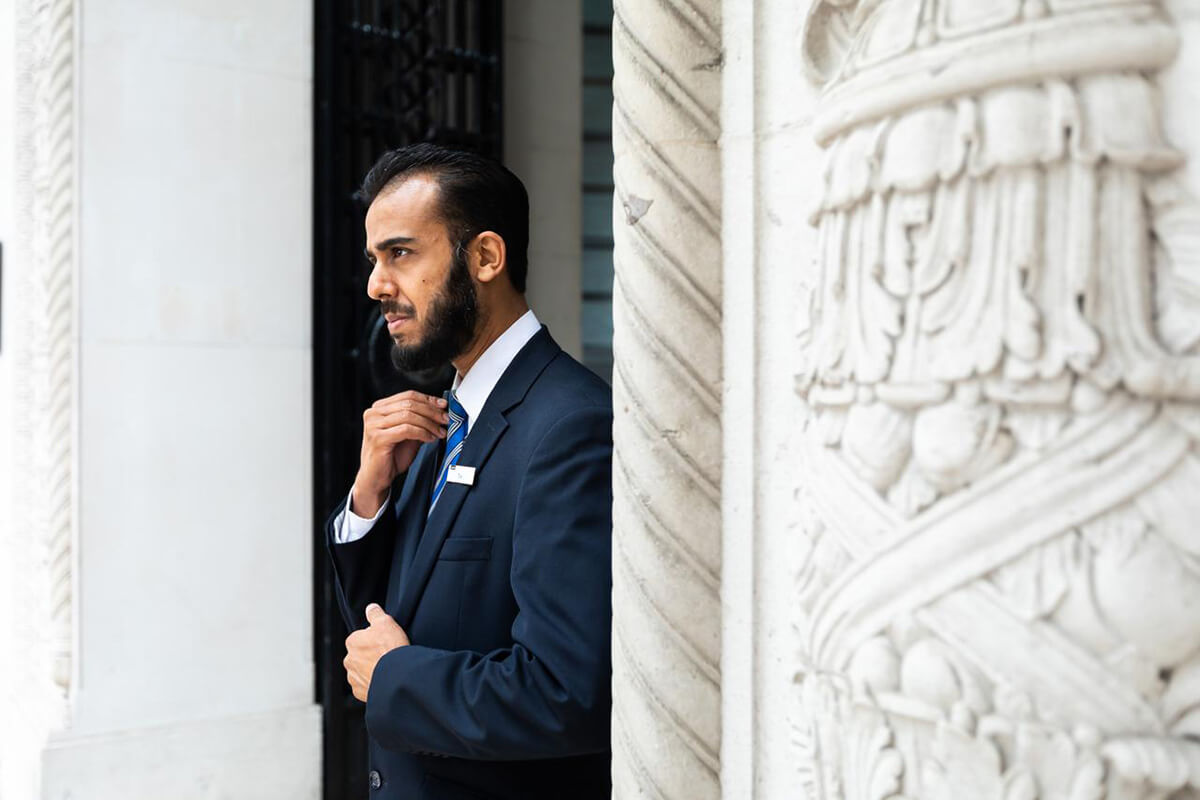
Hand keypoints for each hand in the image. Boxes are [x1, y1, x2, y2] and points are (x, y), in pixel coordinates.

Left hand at [344, 603, 410, 702]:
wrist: (397, 676)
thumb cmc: (391, 649)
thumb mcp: (386, 622)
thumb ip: (375, 614)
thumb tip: (371, 608)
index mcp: (352, 642)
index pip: (360, 638)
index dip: (374, 639)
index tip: (384, 642)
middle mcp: (349, 660)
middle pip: (360, 655)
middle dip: (370, 656)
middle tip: (386, 656)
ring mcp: (353, 677)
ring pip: (361, 671)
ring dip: (370, 670)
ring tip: (386, 668)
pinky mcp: (360, 692)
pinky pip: (365, 686)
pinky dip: (372, 683)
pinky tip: (383, 679)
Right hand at [353, 390, 448, 515]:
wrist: (376, 478)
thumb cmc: (390, 456)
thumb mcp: (408, 434)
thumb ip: (419, 421)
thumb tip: (439, 411)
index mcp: (379, 408)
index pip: (407, 395)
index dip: (428, 399)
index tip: (443, 405)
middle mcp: (374, 414)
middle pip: (409, 403)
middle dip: (432, 411)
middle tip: (445, 419)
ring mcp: (374, 425)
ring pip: (409, 415)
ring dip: (429, 423)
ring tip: (439, 432)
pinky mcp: (378, 438)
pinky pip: (406, 430)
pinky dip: (422, 433)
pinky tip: (429, 438)